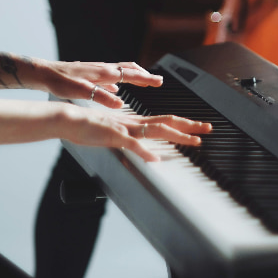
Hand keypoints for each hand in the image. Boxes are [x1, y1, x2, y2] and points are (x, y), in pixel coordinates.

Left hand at [42, 61, 162, 108]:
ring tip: (143, 80)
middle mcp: (102, 68)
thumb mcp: (81, 92)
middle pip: (129, 69)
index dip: (146, 79)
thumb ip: (102, 97)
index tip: (159, 82)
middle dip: (144, 75)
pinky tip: (116, 89)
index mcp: (103, 73)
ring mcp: (97, 70)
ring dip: (134, 75)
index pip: (130, 75)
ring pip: (120, 70)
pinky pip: (110, 76)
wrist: (45, 73)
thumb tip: (121, 103)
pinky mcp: (90, 73)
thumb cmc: (60, 82)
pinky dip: (119, 80)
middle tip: (157, 81)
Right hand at [60, 105, 212, 162]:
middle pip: (167, 122)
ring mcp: (125, 129)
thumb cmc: (86, 127)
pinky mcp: (114, 137)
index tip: (198, 127)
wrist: (68, 119)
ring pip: (157, 130)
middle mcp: (133, 123)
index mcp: (134, 122)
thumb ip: (126, 139)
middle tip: (208, 128)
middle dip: (190, 126)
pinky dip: (145, 152)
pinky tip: (155, 158)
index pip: (164, 121)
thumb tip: (139, 145)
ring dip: (177, 136)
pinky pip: (132, 145)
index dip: (183, 124)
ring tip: (194, 142)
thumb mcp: (112, 134)